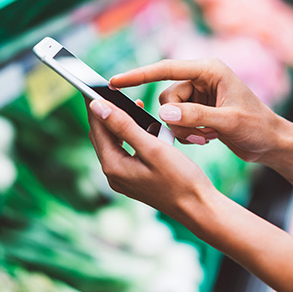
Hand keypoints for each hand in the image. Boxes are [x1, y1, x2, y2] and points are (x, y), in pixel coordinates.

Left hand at [86, 98, 216, 224]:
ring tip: (133, 107)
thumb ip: (124, 126)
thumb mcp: (153, 148)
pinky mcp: (134, 180)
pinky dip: (131, 138)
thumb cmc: (181, 179)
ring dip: (120, 125)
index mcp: (114, 166)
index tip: (94, 84)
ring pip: (113, 144)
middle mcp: (114, 175)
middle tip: (112, 91)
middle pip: (102, 136)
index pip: (97, 127)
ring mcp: (123, 180)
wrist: (198, 207)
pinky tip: (145, 129)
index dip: (95, 104)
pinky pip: (125, 153)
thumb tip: (97, 107)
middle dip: (106, 113)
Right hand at [110, 59, 283, 162]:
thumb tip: (162, 113)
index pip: (166, 68)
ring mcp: (200, 95)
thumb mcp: (228, 122)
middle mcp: (202, 79)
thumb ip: (195, 116)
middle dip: (176, 119)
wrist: (272, 143)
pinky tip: (208, 138)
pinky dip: (188, 133)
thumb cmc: (257, 127)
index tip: (115, 82)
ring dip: (183, 129)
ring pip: (170, 112)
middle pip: (166, 96)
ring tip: (207, 138)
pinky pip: (178, 121)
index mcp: (209, 70)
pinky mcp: (199, 110)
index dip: (138, 75)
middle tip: (198, 134)